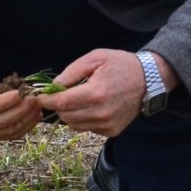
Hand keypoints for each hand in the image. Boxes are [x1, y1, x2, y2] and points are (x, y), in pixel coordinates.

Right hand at [0, 68, 42, 140]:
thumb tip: (13, 92)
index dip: (8, 102)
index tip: (22, 92)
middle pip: (2, 122)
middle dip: (22, 111)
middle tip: (35, 98)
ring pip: (8, 132)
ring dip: (26, 120)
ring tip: (37, 106)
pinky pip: (8, 135)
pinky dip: (24, 128)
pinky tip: (34, 117)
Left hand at [38, 49, 168, 137]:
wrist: (149, 80)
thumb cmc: (121, 65)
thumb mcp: (95, 58)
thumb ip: (72, 72)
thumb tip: (54, 86)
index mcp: (96, 93)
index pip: (62, 103)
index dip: (47, 100)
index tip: (40, 96)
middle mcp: (102, 113)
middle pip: (66, 116)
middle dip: (58, 106)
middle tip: (60, 94)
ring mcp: (108, 124)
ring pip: (74, 125)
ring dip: (70, 113)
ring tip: (78, 99)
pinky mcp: (112, 131)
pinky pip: (87, 128)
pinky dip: (84, 119)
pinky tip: (92, 106)